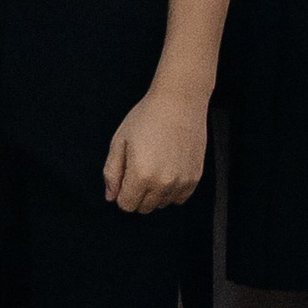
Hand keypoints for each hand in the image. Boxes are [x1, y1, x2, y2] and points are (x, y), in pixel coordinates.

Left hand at [103, 83, 208, 215]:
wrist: (180, 101)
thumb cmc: (147, 117)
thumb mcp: (119, 142)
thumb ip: (111, 172)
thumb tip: (111, 196)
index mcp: (141, 175)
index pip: (126, 205)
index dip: (122, 193)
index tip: (126, 176)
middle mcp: (163, 182)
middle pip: (144, 207)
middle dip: (137, 194)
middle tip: (140, 169)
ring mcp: (182, 180)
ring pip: (162, 203)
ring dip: (155, 192)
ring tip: (156, 166)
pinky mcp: (196, 176)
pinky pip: (180, 198)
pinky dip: (172, 191)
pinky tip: (169, 171)